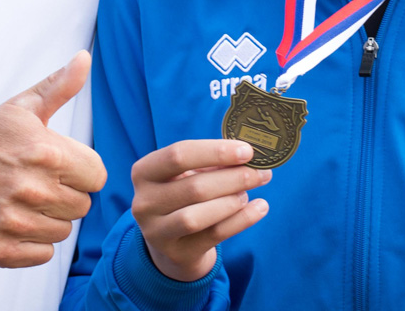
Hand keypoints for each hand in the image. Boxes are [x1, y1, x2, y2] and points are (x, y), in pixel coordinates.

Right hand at [0, 52, 107, 267]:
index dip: (79, 170)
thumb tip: (84, 59)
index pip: (97, 175)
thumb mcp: (19, 109)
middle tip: (34, 182)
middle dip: (64, 194)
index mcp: (45, 152)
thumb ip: (58, 86)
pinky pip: (43, 254)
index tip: (57, 166)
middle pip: (82, 205)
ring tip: (21, 201)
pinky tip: (13, 222)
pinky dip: (32, 243)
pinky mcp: (0, 250)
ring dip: (48, 219)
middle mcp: (32, 188)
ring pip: (63, 231)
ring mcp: (15, 222)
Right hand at [131, 139, 270, 281]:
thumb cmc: (182, 195)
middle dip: (234, 178)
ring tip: (248, 193)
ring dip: (232, 201)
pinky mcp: (177, 253)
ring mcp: (157, 232)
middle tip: (260, 172)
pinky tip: (260, 207)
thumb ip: (211, 163)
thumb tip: (249, 154)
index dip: (215, 151)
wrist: (171, 241)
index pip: (178, 155)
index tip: (247, 151)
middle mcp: (144, 202)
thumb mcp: (186, 174)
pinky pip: (214, 235)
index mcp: (143, 172)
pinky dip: (242, 220)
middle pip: (194, 187)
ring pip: (198, 216)